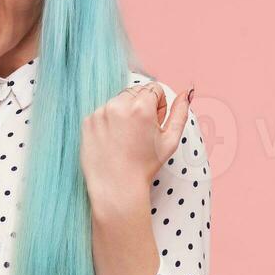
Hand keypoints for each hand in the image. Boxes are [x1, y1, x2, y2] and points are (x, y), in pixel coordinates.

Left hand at [80, 81, 192, 212]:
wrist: (117, 186)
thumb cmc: (145, 165)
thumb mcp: (171, 140)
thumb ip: (180, 112)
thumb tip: (187, 92)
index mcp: (141, 107)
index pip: (154, 88)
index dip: (158, 105)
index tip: (155, 122)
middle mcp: (118, 105)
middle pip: (135, 91)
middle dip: (142, 105)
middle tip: (141, 131)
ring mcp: (100, 112)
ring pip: (118, 101)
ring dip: (124, 112)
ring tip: (126, 137)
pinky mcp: (87, 121)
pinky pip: (103, 112)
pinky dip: (109, 121)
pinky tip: (113, 140)